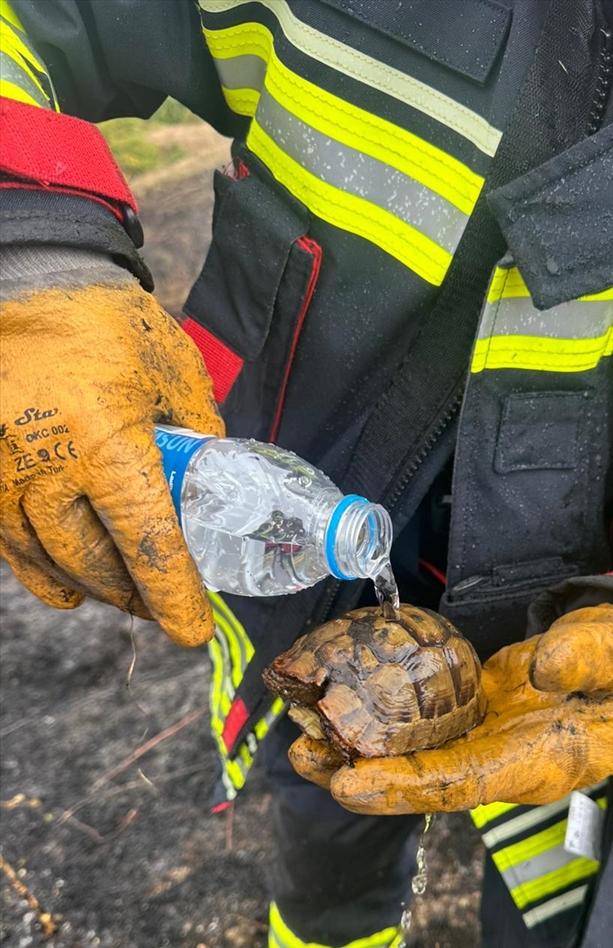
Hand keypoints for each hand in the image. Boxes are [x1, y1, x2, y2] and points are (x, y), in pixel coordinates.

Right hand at [0, 275, 223, 644]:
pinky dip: (41, 572)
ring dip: (92, 588)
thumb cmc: (104, 320)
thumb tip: (217, 477)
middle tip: (164, 610)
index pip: (145, 540)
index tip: (193, 629)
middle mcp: (46, 466)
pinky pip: (9, 543)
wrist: (21, 279)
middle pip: (94, 562)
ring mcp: (1, 474)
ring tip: (125, 598)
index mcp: (105, 440)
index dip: (172, 593)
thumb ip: (197, 428)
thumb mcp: (172, 369)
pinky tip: (66, 588)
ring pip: (49, 560)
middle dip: (135, 596)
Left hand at [288, 604, 612, 813]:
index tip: (347, 782)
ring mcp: (491, 736)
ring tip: (301, 735)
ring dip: (359, 747)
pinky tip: (346, 702)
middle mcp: (505, 758)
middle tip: (298, 754)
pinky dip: (383, 717)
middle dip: (359, 771)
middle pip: (422, 777)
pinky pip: (426, 723)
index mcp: (539, 761)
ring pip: (416, 753)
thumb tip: (538, 665)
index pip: (460, 782)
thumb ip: (589, 658)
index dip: (401, 786)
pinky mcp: (484, 709)